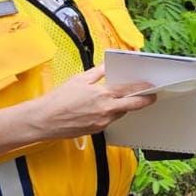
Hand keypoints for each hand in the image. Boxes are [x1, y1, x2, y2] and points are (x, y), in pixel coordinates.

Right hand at [32, 65, 156, 139]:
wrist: (44, 120)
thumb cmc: (58, 99)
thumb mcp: (79, 79)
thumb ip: (98, 72)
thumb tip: (108, 65)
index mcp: (102, 94)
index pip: (130, 90)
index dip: (143, 88)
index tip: (151, 86)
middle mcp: (105, 110)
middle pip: (132, 105)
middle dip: (144, 100)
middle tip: (151, 96)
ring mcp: (102, 122)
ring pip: (121, 113)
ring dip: (125, 106)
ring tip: (125, 99)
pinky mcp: (97, 130)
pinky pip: (110, 121)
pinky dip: (112, 113)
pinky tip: (107, 108)